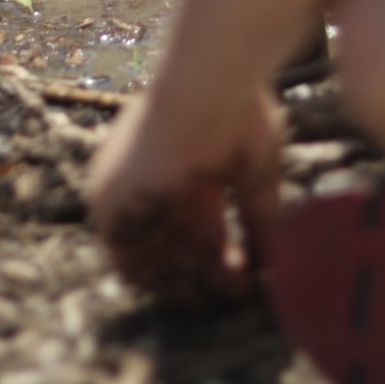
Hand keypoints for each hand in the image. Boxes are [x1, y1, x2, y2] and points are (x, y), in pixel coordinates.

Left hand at [87, 89, 282, 306]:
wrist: (204, 93)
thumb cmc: (236, 119)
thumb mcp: (254, 174)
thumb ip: (259, 219)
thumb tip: (276, 264)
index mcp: (180, 165)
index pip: (190, 226)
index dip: (217, 257)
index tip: (246, 278)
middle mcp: (149, 180)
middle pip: (171, 246)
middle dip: (205, 273)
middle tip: (237, 290)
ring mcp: (126, 189)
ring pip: (150, 256)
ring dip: (186, 280)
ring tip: (222, 285)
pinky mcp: (108, 200)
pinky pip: (126, 256)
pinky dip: (158, 275)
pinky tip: (192, 278)